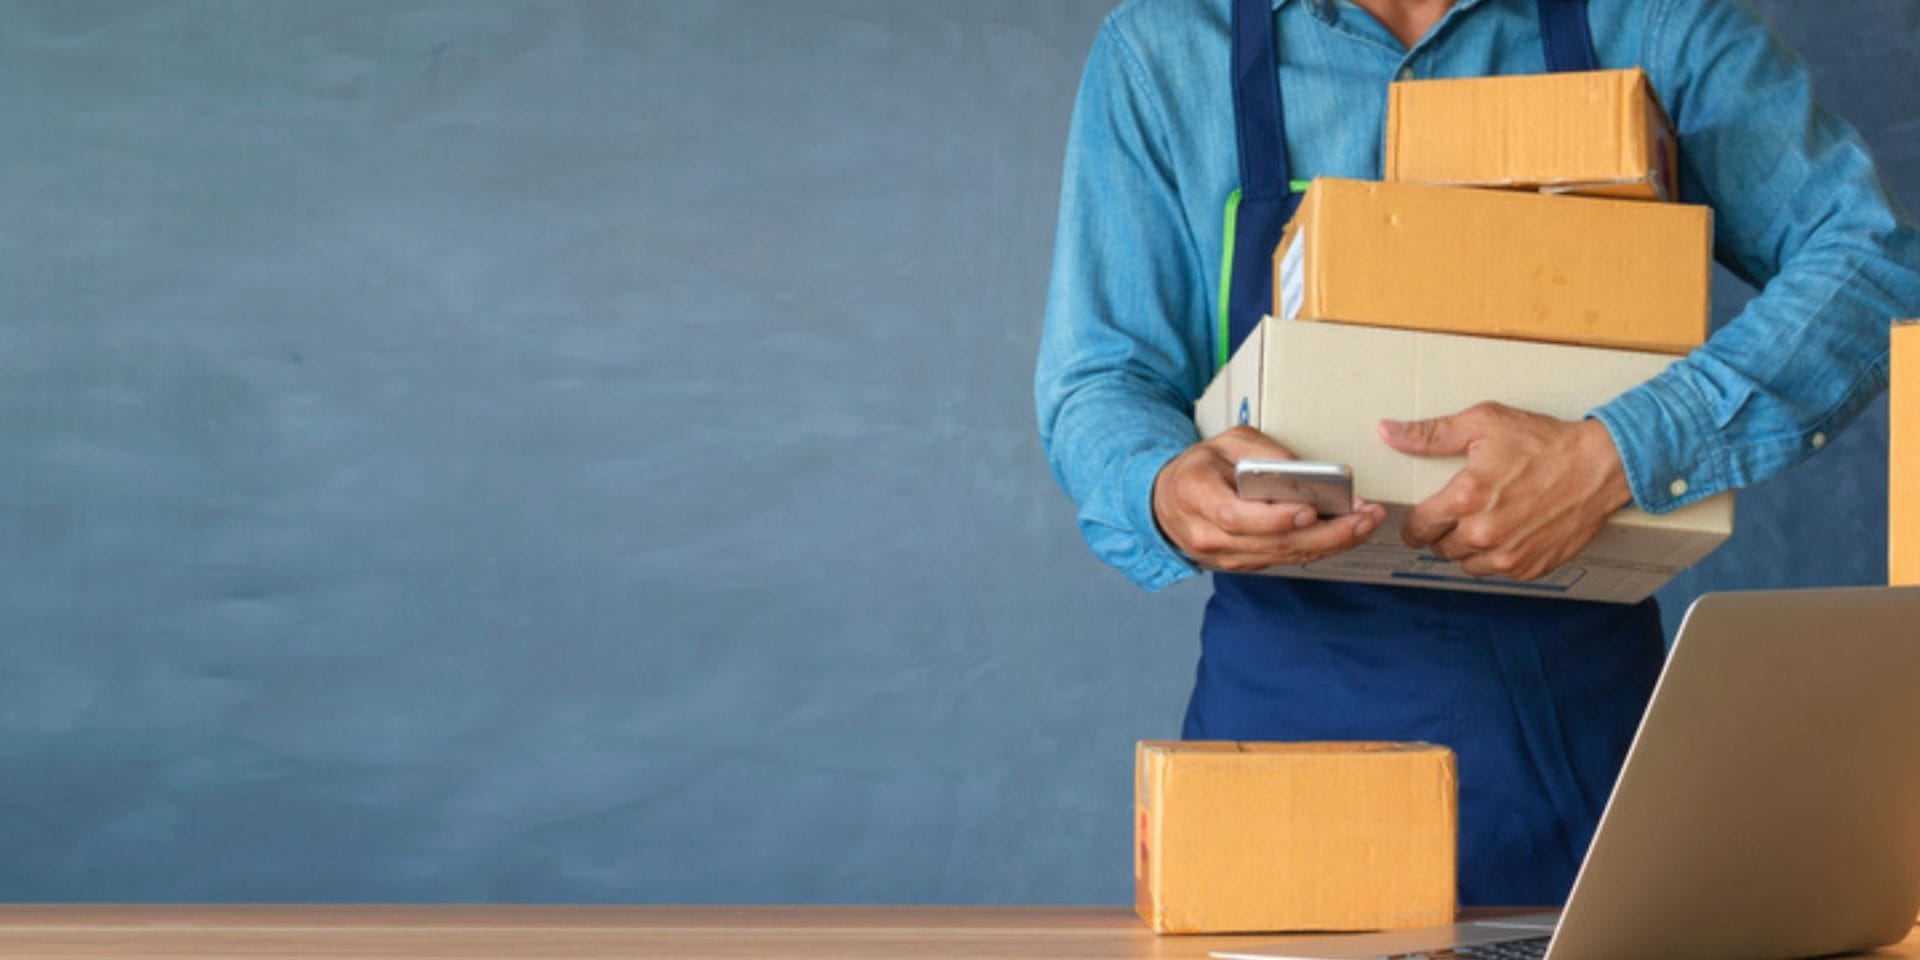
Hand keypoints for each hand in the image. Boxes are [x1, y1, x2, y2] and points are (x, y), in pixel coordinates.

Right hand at [1153, 427, 1387, 572]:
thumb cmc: (1199, 468)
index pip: (1236, 517)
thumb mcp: (1226, 442)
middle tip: (1364, 518)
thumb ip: (1262, 452)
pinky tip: (1346, 532)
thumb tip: (1304, 471)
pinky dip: (1318, 547)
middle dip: (1325, 533)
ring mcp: (1225, 556)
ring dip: (1331, 542)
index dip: (1275, 518)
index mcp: (1196, 497)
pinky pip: (1285, 559)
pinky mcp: (1243, 564)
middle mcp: (1208, 535)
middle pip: (1272, 543)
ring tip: (1367, 522)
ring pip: (1284, 556)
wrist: (1166, 502)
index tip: (1311, 509)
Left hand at [1380, 402, 1632, 580]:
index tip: (1424, 516)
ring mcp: (1509, 555)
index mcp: (1466, 498)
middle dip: (1444, 532)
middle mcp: (1484, 533)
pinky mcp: (1531, 568)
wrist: (1600, 466)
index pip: (1417, 527)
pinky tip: (1510, 532)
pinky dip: (1499, 557)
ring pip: (1467, 564)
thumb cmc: (1543, 442)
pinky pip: (1498, 572)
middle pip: (1439, 548)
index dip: (1417, 521)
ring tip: (1487, 521)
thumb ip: (1429, 434)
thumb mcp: (1483, 424)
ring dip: (1469, 548)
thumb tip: (1387, 432)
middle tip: (1462, 512)